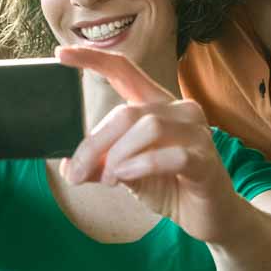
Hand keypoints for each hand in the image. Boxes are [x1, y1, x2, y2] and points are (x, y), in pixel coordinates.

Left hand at [56, 45, 240, 242]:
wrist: (209, 216)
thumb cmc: (170, 186)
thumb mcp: (126, 174)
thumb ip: (101, 165)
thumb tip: (69, 168)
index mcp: (156, 106)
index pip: (125, 70)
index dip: (94, 59)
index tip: (62, 54)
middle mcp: (179, 110)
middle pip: (126, 113)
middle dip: (94, 144)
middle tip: (77, 172)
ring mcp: (196, 133)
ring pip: (147, 127)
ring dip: (119, 156)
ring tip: (112, 178)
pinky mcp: (205, 160)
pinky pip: (170, 155)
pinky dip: (141, 166)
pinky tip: (128, 177)